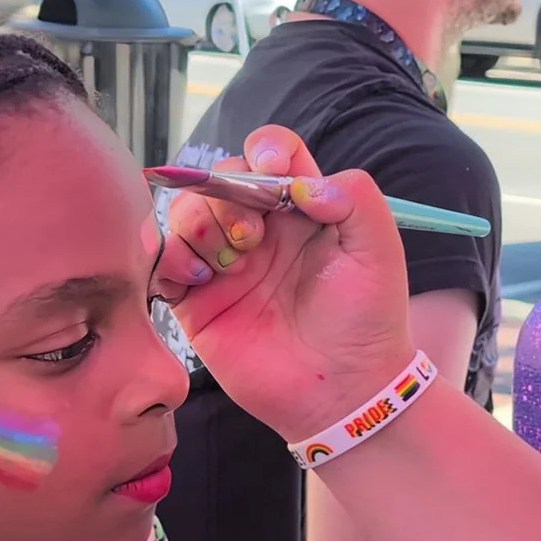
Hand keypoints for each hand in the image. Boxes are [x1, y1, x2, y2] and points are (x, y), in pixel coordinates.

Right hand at [152, 127, 415, 440]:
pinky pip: (162, 261)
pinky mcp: (198, 301)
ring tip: (227, 262)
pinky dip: (169, 257)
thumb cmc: (368, 321)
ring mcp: (226, 264)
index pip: (271, 155)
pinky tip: (198, 279)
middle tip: (251, 237)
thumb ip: (355, 198)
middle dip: (227, 194)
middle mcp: (260, 229)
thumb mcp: (379, 250)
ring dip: (198, 223)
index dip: (266, 150)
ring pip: (186, 212)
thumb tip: (301, 182)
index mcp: (301, 209)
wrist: (344, 390)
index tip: (274, 170)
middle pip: (219, 178)